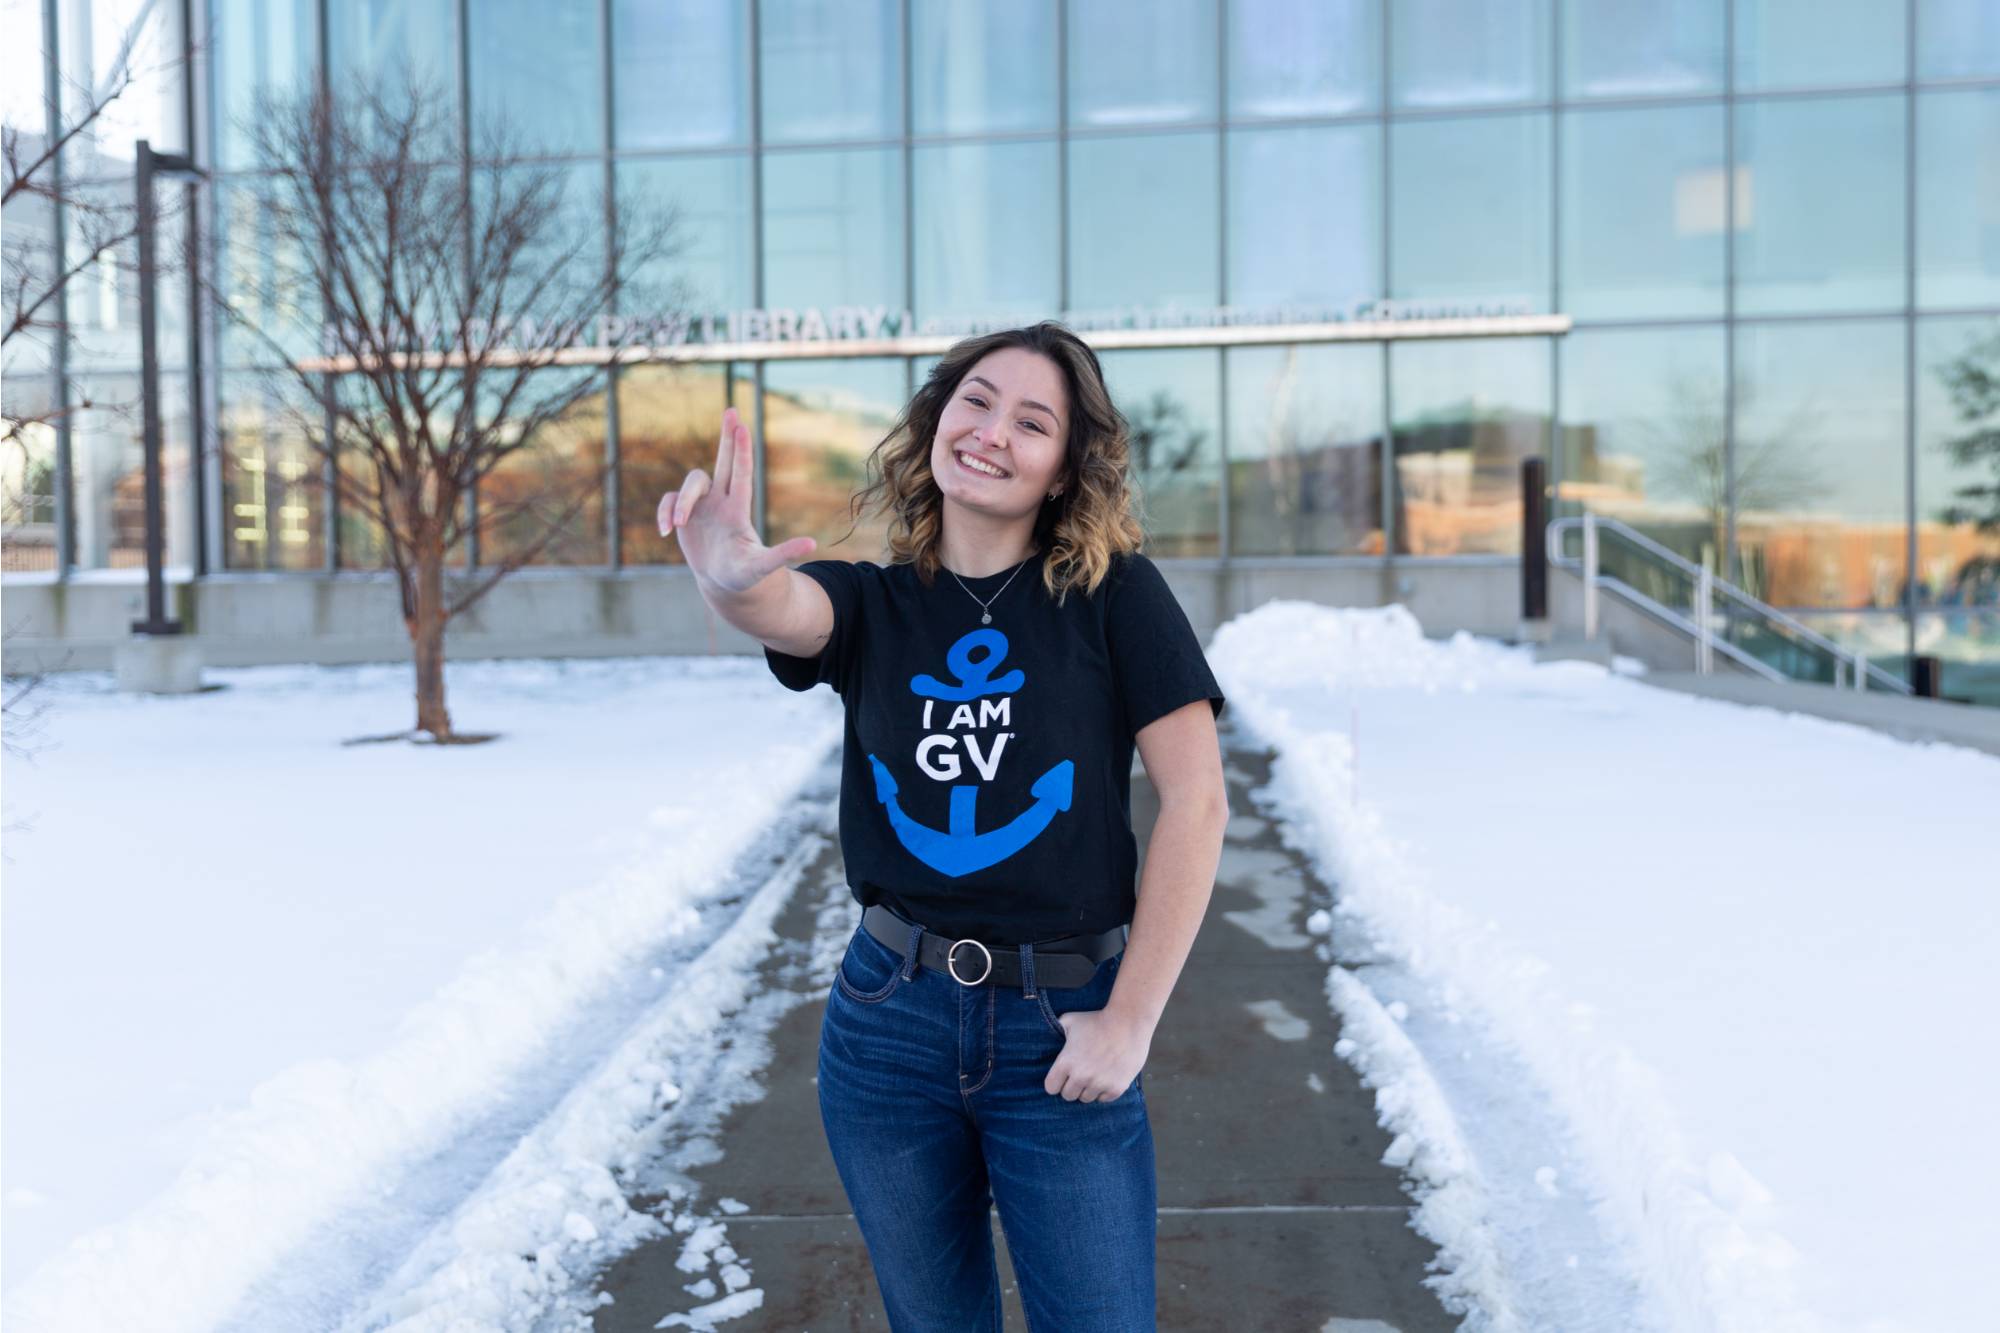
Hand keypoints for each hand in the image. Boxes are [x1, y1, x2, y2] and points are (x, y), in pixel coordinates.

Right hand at [656, 406, 815, 593]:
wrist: (724, 582)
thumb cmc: (746, 575)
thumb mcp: (763, 566)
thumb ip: (783, 554)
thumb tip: (812, 544)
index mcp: (739, 510)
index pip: (741, 474)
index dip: (741, 450)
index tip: (742, 426)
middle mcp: (722, 502)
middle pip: (724, 461)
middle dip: (727, 437)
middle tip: (732, 410)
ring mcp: (703, 507)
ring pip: (691, 483)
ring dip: (682, 502)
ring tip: (678, 525)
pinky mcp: (684, 516)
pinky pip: (669, 502)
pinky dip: (664, 513)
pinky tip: (665, 531)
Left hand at [1044, 1007, 1151, 1102]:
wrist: (1127, 1021)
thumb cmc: (1097, 1019)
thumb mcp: (1070, 1020)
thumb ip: (1057, 1031)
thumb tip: (1050, 1036)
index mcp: (1066, 1062)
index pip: (1051, 1088)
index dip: (1056, 1082)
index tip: (1062, 1076)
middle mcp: (1081, 1076)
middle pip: (1068, 1096)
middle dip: (1072, 1086)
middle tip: (1080, 1074)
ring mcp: (1099, 1083)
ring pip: (1086, 1098)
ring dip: (1088, 1089)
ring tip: (1095, 1073)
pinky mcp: (1116, 1088)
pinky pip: (1103, 1099)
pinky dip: (1104, 1091)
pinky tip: (1107, 1076)